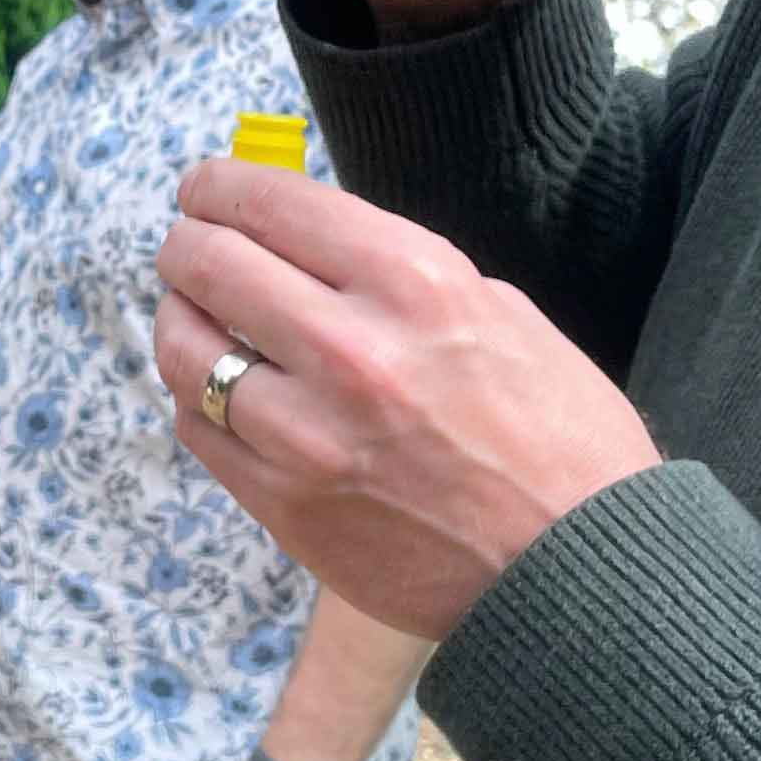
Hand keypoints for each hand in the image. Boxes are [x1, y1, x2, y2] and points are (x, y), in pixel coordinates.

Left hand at [154, 155, 660, 643]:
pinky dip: (199, 397)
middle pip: (208, 263)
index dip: (217, 186)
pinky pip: (199, 427)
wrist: (580, 574)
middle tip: (189, 246)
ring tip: (194, 316)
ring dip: (180, 319)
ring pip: (184, 347)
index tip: (205, 188)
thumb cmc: (559, 437)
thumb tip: (312, 242)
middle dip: (187, 243)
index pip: (269, 203)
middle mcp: (350, 348)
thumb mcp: (500, 312)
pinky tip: (222, 390)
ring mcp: (307, 434)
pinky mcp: (284, 505)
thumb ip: (399, 271)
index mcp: (412, 280)